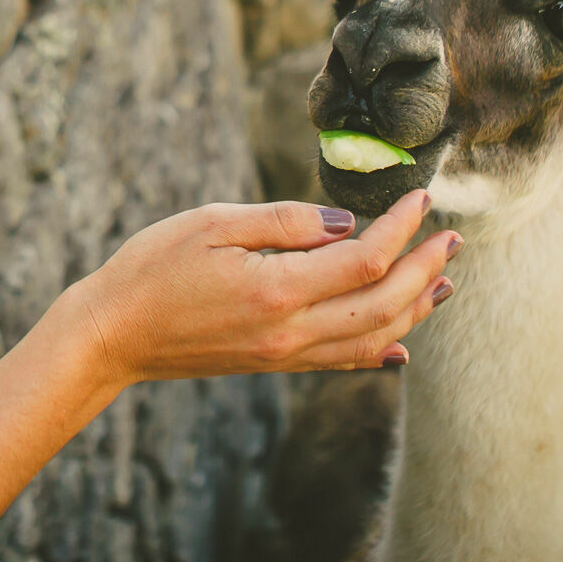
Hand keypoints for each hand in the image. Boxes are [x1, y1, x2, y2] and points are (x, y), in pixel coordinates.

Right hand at [67, 189, 461, 386]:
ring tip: (442, 281)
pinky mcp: (272, 364)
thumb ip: (285, 221)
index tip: (420, 197)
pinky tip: (400, 342)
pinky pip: (341, 361)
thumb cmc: (152, 267)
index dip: (401, 228)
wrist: (111, 335)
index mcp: (277, 289)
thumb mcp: (213, 222)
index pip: (365, 259)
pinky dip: (378, 349)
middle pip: (382, 303)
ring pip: (371, 337)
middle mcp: (289, 331)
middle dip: (423, 268)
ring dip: (413, 308)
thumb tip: (345, 223)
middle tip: (451, 237)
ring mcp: (283, 354)